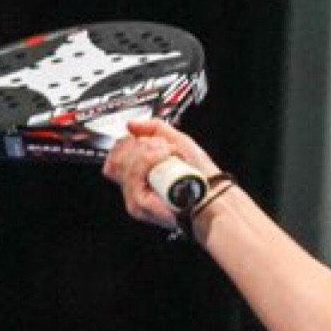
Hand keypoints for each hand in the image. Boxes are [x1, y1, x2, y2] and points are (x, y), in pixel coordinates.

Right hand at [101, 117, 221, 231]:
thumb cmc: (201, 174)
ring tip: (169, 154)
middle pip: (116, 159)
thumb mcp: (178, 141)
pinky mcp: (140, 206)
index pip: (115, 155)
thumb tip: (131, 124)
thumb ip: (155, 128)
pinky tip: (165, 159)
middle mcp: (134, 187)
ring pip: (123, 165)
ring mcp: (135, 197)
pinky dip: (148, 161)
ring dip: (147, 152)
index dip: (128, 142)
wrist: (215, 194)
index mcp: (138, 173)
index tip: (151, 140)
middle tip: (165, 147)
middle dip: (140, 146)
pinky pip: (133, 178)